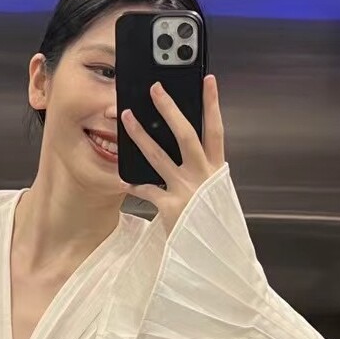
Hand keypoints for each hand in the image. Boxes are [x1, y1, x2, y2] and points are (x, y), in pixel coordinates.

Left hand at [119, 74, 225, 234]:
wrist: (213, 258)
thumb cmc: (211, 225)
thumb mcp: (214, 195)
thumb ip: (202, 174)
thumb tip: (186, 152)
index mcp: (216, 172)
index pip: (216, 131)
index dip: (212, 105)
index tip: (207, 80)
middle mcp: (203, 177)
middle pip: (185, 135)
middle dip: (169, 109)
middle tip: (155, 89)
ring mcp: (186, 191)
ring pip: (158, 157)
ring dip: (140, 136)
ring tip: (127, 118)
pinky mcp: (169, 207)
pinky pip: (146, 190)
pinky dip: (134, 184)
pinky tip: (123, 178)